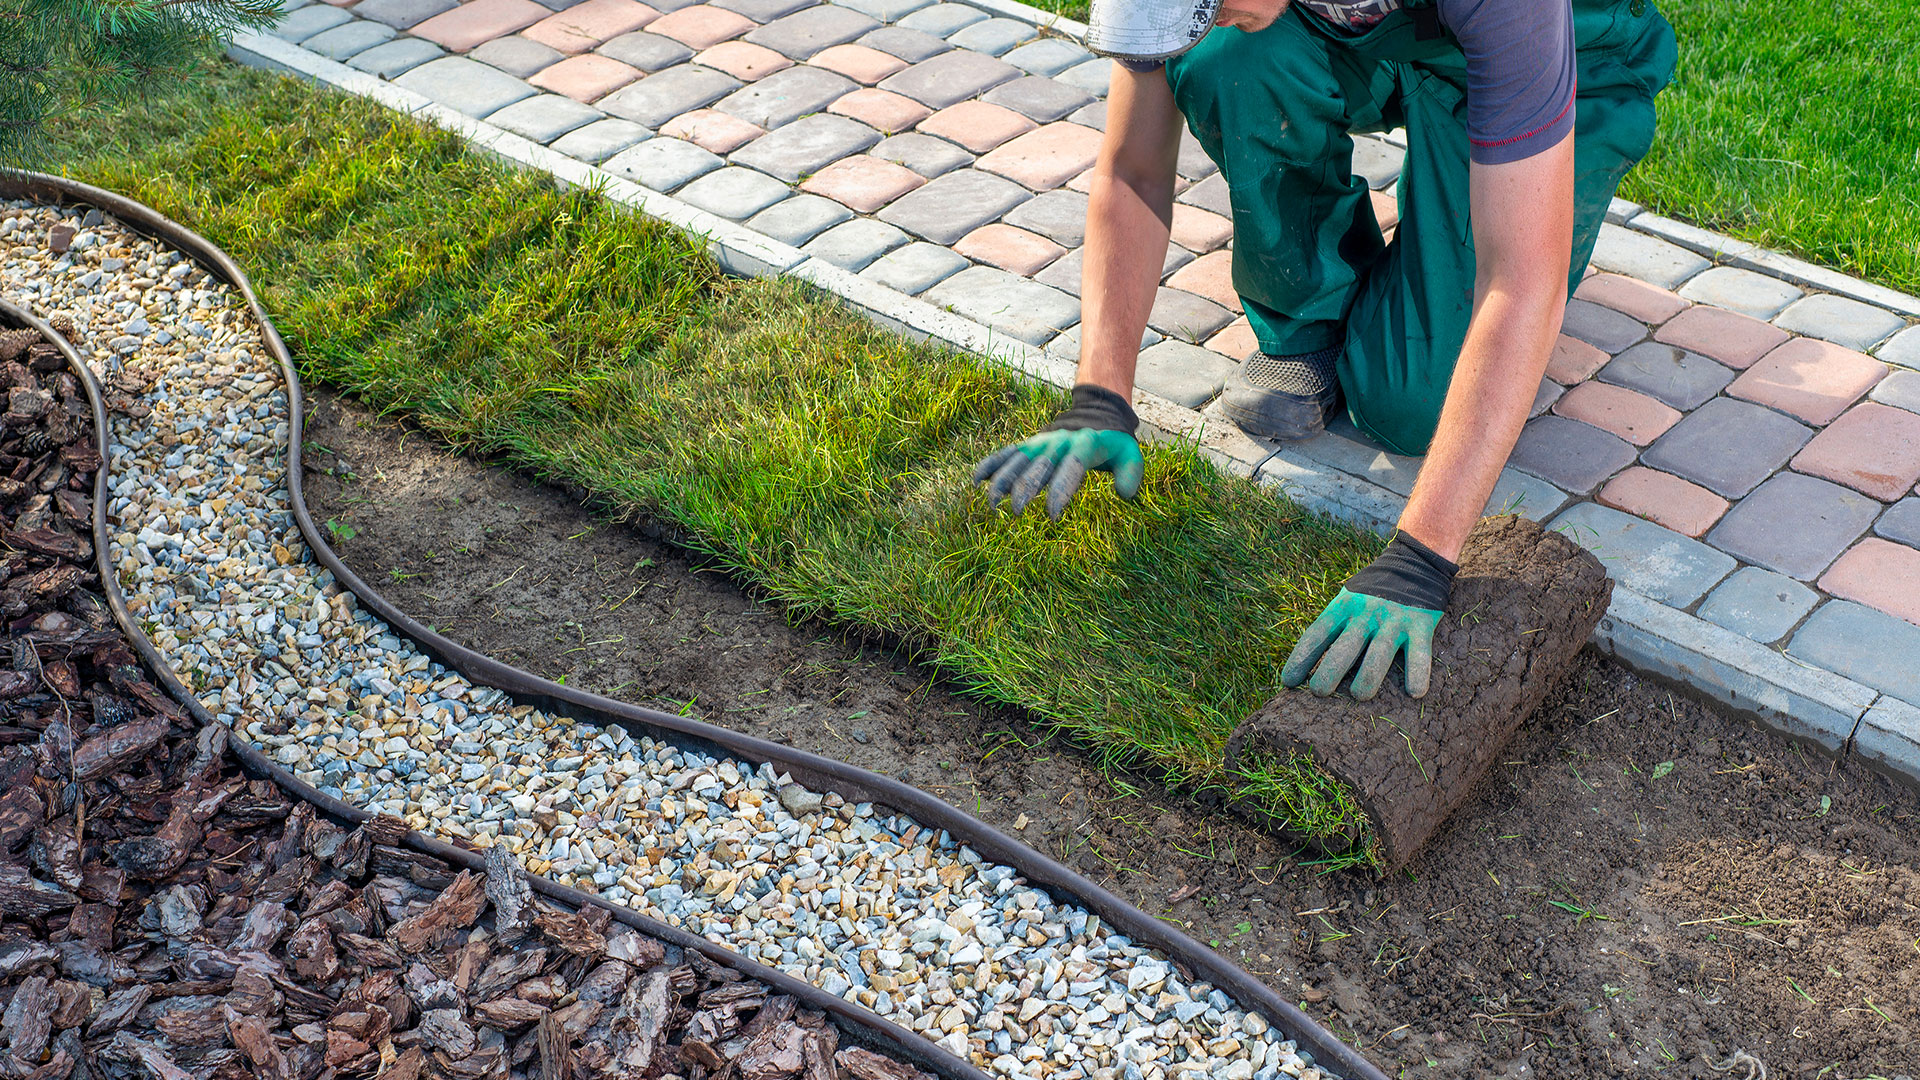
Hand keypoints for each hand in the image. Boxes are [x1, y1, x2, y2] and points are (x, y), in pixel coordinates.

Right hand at [972, 384, 1145, 519]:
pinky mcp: (1029, 445)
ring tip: (992, 504)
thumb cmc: (1113, 444)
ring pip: (1018, 460)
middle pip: (1038, 466)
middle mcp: (1059, 442)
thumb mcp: (1129, 453)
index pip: (1071, 467)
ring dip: (1002, 480)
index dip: (1060, 490)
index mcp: (1084, 444)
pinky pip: (1007, 454)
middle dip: (1024, 488)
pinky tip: (977, 482)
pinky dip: (991, 465)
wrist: (1095, 415)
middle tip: (1016, 512)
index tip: (1052, 515)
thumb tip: (1124, 493)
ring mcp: (1041, 442)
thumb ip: (1131, 472)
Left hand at [1280, 533, 1456, 699]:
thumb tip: (1306, 664)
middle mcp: (1367, 613)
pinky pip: (1420, 653)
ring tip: (1359, 695)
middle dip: (1330, 670)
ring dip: (1368, 676)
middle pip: (1345, 646)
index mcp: (1344, 606)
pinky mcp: (1421, 625)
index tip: (1288, 681)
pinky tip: (1414, 693)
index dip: (1302, 657)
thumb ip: (1333, 626)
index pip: (1318, 633)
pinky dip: (1417, 673)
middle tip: (1318, 692)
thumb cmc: (1371, 592)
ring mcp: (1394, 619)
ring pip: (1379, 652)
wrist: (1414, 563)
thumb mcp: (1347, 600)